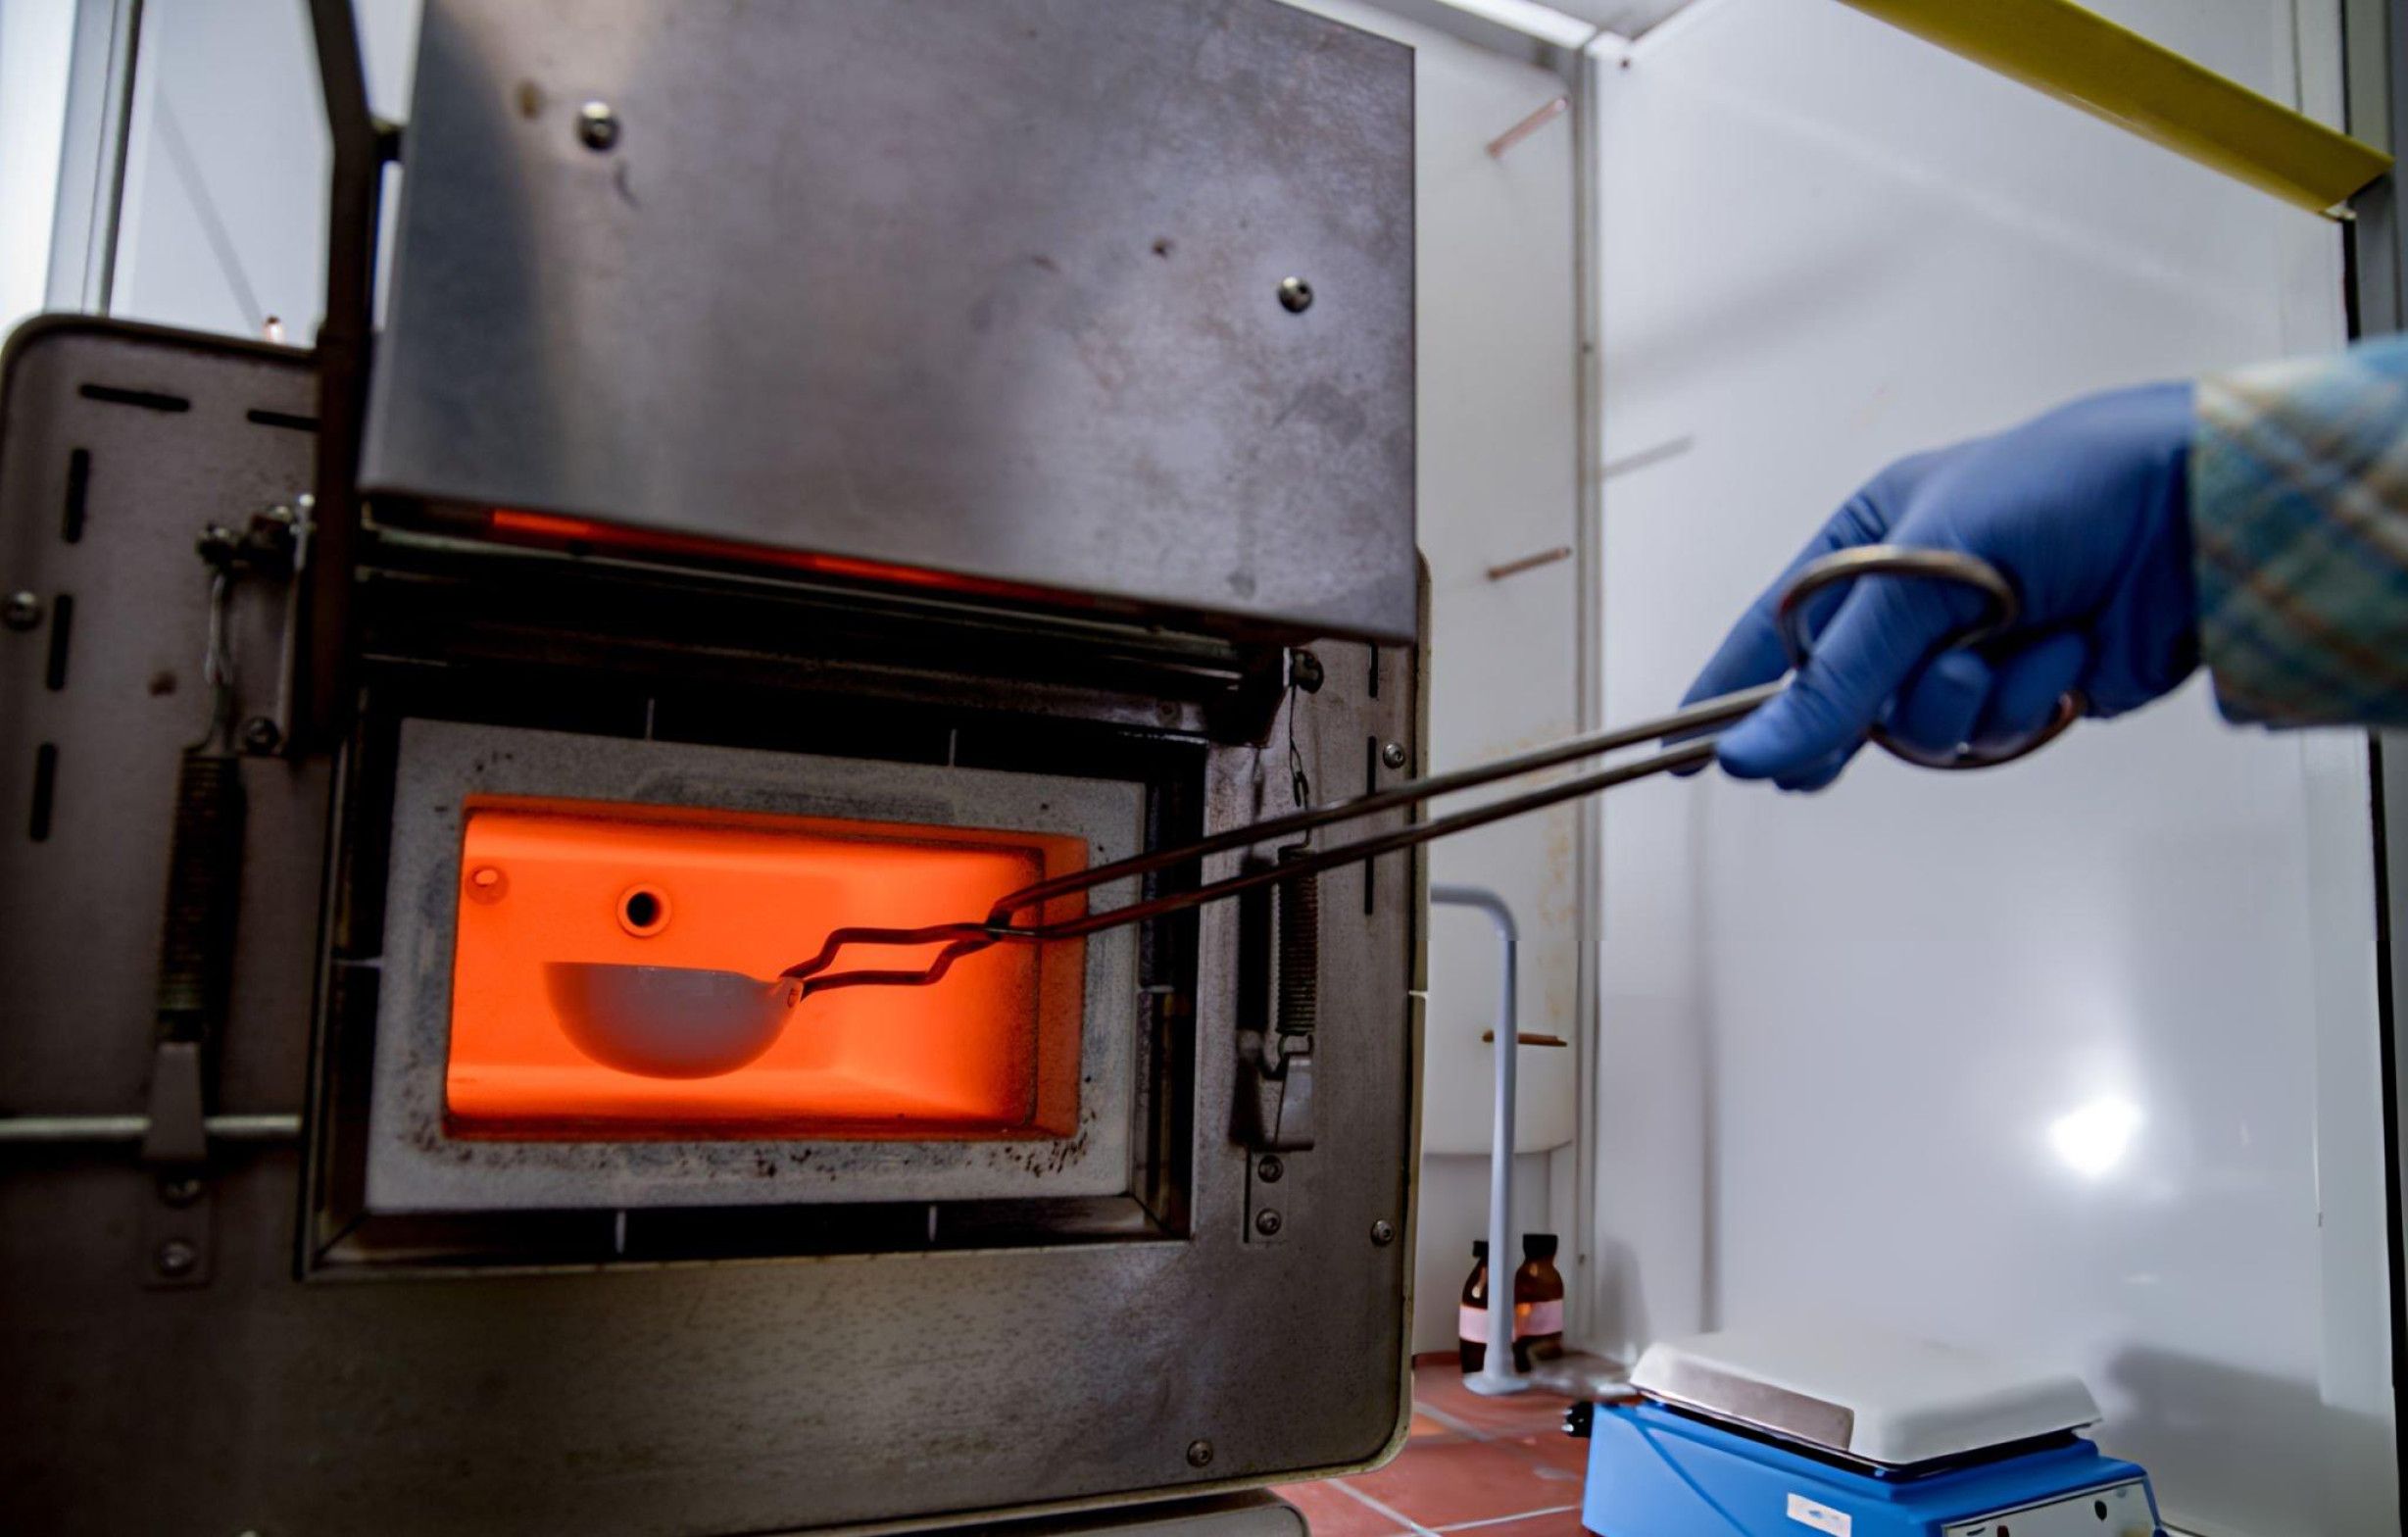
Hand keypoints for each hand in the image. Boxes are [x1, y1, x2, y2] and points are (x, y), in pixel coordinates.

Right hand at [1681, 381, 2198, 789]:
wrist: (2194, 510)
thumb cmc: (2060, 489)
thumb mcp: (1921, 574)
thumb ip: (1834, 680)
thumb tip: (1751, 753)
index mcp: (1866, 543)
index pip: (1771, 629)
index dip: (1727, 691)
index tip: (1686, 749)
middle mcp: (1910, 599)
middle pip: (1838, 698)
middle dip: (1851, 718)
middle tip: (1824, 759)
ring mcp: (1967, 648)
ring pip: (1914, 728)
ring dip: (1958, 700)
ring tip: (2005, 644)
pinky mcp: (2024, 689)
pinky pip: (1985, 735)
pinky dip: (2020, 700)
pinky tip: (2057, 650)